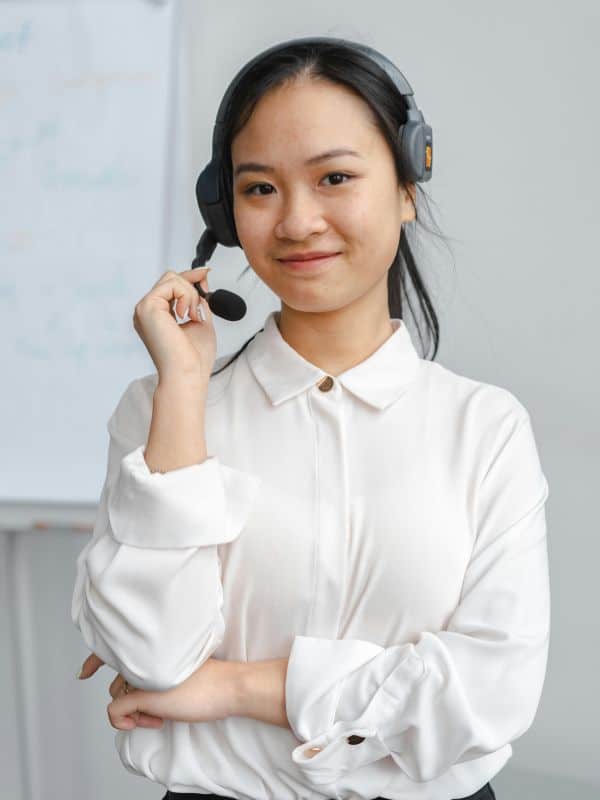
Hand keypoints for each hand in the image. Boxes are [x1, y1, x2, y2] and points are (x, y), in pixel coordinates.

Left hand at [78, 652, 240, 730]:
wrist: (227, 686)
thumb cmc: (210, 680)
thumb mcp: (180, 668)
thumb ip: (159, 668)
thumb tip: (144, 688)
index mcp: (152, 647)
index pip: (112, 650)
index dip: (93, 660)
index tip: (83, 672)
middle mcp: (142, 657)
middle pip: (118, 678)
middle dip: (130, 698)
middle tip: (155, 710)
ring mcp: (140, 674)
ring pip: (116, 695)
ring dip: (133, 710)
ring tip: (159, 714)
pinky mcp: (142, 694)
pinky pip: (114, 713)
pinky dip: (124, 723)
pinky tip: (151, 721)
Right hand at [133, 266, 216, 380]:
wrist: (187, 374)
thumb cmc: (194, 358)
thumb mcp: (201, 320)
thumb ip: (199, 300)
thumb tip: (202, 276)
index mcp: (157, 316)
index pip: (170, 285)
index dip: (189, 278)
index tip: (206, 274)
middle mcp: (147, 311)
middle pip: (170, 278)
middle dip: (191, 286)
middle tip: (199, 308)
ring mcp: (144, 308)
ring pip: (172, 278)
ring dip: (190, 294)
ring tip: (193, 316)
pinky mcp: (148, 307)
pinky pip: (172, 284)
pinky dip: (186, 296)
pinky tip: (186, 315)